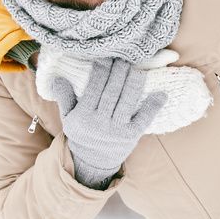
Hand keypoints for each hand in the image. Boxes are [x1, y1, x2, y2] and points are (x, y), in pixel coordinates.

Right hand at [49, 58, 166, 189]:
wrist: (92, 161)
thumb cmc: (81, 133)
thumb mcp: (68, 117)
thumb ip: (64, 97)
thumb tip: (58, 78)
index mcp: (84, 116)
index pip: (93, 88)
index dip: (100, 71)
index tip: (106, 57)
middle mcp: (100, 123)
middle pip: (111, 93)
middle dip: (118, 73)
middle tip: (123, 58)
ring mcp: (117, 130)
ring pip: (126, 102)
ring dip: (133, 84)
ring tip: (138, 70)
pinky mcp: (132, 136)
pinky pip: (143, 120)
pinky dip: (152, 107)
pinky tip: (161, 94)